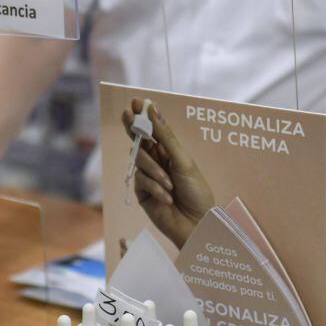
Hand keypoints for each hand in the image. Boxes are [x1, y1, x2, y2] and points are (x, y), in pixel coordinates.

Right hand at [122, 100, 214, 249]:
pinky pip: (141, 181)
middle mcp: (157, 161)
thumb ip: (166, 137)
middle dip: (134, 127)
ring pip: (139, 160)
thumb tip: (154, 111)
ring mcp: (148, 176)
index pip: (153, 130)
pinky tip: (166, 197)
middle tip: (128, 114)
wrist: (197, 223)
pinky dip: (155, 188)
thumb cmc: (196, 192)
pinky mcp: (142, 192)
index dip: (144, 116)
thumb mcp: (183, 161)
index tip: (136, 102)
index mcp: (169, 152)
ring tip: (170, 185)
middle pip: (139, 140)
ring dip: (155, 172)